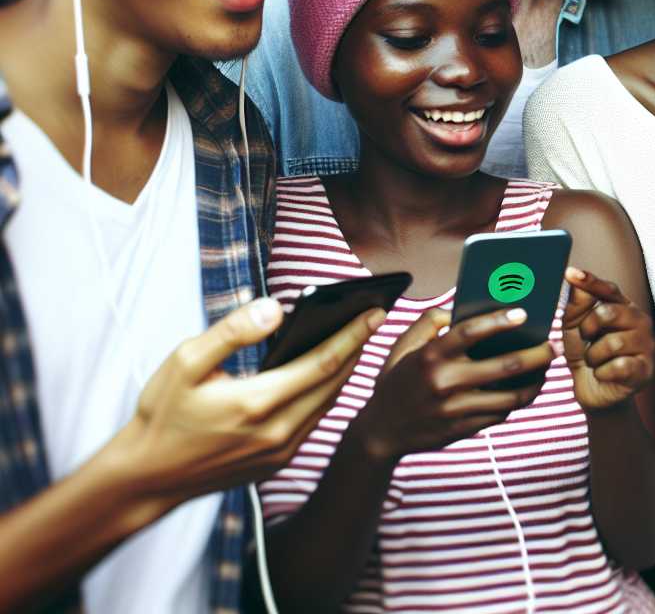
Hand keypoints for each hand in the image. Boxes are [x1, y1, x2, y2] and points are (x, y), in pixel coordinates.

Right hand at [108, 296, 381, 501]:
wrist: (146, 477)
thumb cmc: (162, 415)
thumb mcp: (185, 362)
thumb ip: (232, 333)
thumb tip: (274, 309)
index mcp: (257, 403)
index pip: (324, 362)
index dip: (355, 335)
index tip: (377, 312)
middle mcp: (278, 432)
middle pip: (336, 383)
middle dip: (358, 348)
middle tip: (375, 318)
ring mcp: (281, 451)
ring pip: (329, 404)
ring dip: (346, 371)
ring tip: (357, 340)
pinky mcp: (278, 462)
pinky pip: (315, 421)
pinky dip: (327, 394)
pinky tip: (328, 373)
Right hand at [353, 307, 553, 461]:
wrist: (381, 431)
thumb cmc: (397, 380)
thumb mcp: (403, 346)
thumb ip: (430, 321)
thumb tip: (462, 309)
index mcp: (430, 356)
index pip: (470, 332)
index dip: (499, 321)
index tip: (524, 313)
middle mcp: (443, 382)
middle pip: (504, 366)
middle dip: (536, 355)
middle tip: (553, 346)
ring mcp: (454, 409)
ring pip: (510, 396)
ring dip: (535, 382)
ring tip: (545, 370)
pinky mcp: (462, 429)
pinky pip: (500, 414)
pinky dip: (516, 401)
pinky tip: (526, 389)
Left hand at [561, 267, 654, 411]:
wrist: (595, 392)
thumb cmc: (588, 354)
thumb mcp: (574, 329)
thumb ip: (575, 305)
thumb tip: (574, 281)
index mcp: (623, 307)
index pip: (608, 289)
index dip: (590, 281)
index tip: (571, 274)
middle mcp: (640, 322)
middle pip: (610, 313)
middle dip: (588, 328)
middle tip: (586, 338)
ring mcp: (646, 346)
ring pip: (613, 343)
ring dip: (593, 356)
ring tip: (595, 361)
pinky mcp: (646, 370)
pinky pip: (619, 366)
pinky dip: (602, 372)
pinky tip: (603, 374)